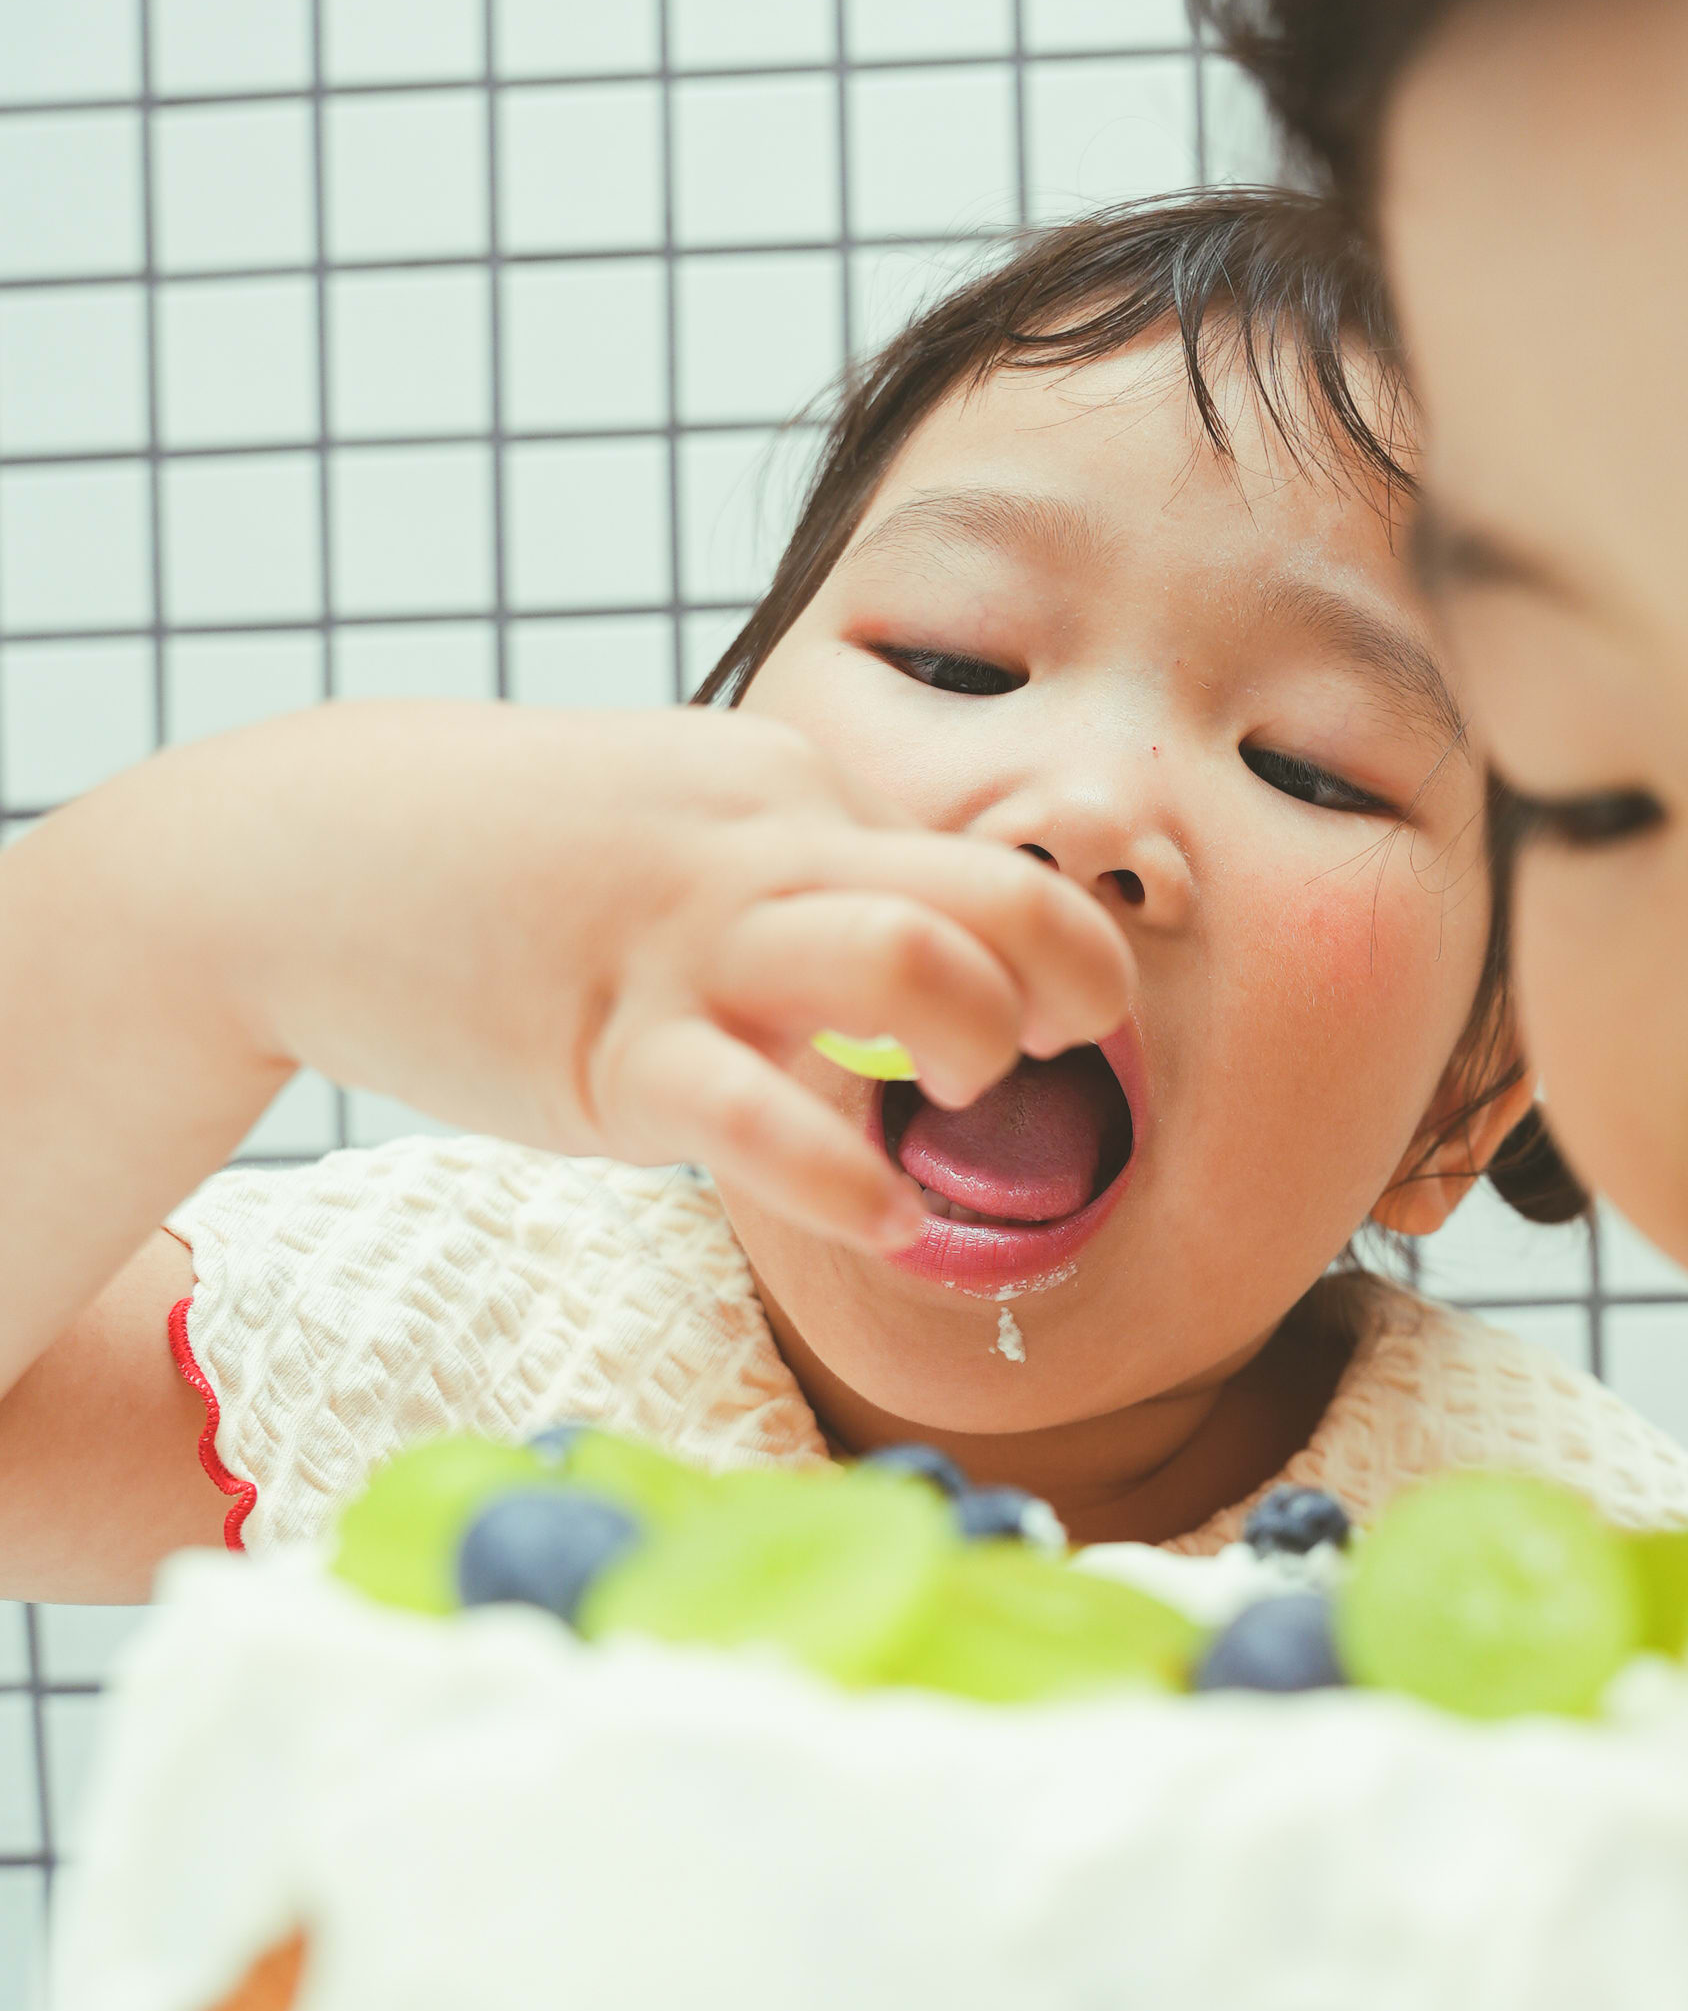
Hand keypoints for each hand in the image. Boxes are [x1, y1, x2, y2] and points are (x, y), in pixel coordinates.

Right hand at [202, 700, 1130, 1256]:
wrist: (294, 853)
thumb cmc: (511, 862)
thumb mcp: (673, 826)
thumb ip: (794, 885)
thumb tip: (915, 983)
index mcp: (788, 789)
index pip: (979, 857)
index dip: (1051, 947)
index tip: (1048, 1016)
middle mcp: (761, 847)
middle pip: (995, 892)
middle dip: (1070, 981)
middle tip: (1041, 1049)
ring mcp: (687, 943)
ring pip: (907, 963)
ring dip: (977, 1044)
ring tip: (954, 1100)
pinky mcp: (612, 1049)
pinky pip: (760, 1116)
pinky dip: (849, 1180)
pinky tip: (885, 1221)